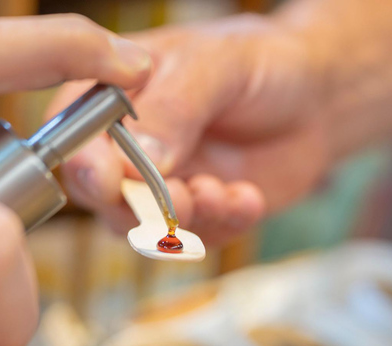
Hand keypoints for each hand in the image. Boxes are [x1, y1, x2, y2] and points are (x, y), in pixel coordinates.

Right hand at [50, 15, 329, 244]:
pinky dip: (222, 224)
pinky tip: (247, 197)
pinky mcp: (194, 213)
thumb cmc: (260, 62)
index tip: (110, 180)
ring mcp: (156, 183)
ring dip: (182, 219)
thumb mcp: (216, 65)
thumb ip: (174, 108)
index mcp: (111, 95)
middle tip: (181, 194)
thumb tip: (138, 161)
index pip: (74, 135)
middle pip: (99, 193)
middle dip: (138, 203)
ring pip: (140, 226)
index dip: (84, 164)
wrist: (317, 98)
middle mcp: (125, 145)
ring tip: (220, 192)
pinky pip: (193, 238)